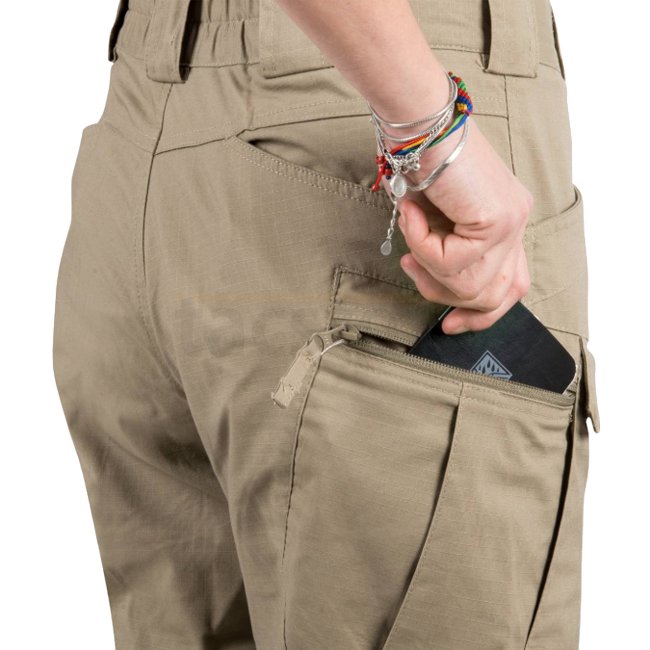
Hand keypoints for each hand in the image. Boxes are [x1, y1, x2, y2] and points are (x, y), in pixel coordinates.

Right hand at [380, 118, 533, 334]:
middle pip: (493, 296)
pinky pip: (452, 261)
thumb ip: (447, 249)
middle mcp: (516, 222)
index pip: (510, 286)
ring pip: (471, 285)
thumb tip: (435, 282)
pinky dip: (421, 242)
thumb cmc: (419, 159)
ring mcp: (511, 221)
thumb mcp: (436, 218)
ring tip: (411, 229)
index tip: (450, 324)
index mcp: (506, 222)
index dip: (481, 315)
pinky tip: (413, 213)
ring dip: (428, 265)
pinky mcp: (497, 219)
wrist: (420, 120)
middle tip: (413, 267)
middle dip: (443, 293)